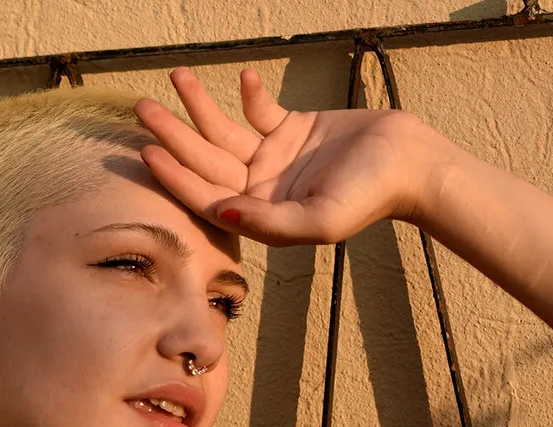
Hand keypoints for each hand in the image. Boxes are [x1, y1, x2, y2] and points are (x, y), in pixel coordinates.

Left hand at [134, 66, 428, 246]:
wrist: (410, 163)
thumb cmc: (369, 196)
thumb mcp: (320, 219)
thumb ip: (270, 222)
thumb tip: (223, 210)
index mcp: (261, 214)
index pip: (206, 196)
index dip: (175, 177)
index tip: (147, 153)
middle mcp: (260, 189)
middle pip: (206, 161)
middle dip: (174, 135)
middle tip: (142, 109)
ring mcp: (273, 159)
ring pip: (224, 132)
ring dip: (199, 107)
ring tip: (175, 77)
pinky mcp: (290, 130)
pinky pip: (260, 111)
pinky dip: (249, 96)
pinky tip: (242, 81)